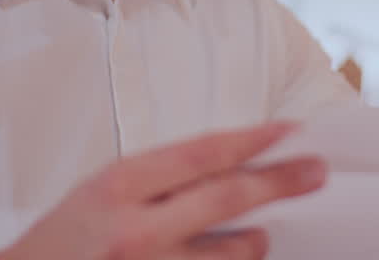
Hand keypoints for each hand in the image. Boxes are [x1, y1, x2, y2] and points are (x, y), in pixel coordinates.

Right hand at [0, 122, 324, 259]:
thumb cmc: (63, 241)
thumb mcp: (101, 192)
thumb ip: (159, 180)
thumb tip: (227, 166)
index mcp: (118, 187)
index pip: (201, 154)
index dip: (252, 139)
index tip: (289, 130)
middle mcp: (135, 229)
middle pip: (227, 198)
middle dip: (280, 182)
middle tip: (315, 172)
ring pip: (230, 253)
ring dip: (254, 242)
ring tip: (262, 234)